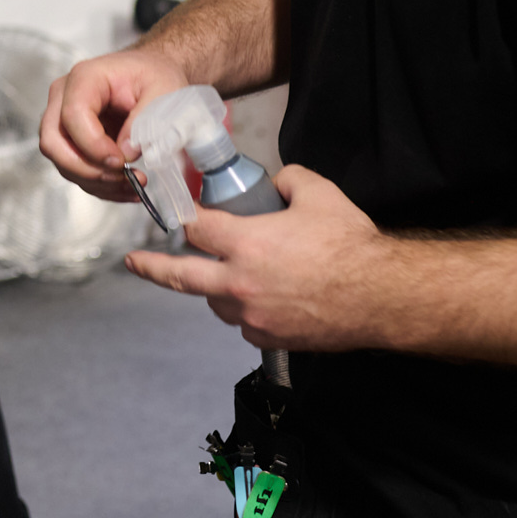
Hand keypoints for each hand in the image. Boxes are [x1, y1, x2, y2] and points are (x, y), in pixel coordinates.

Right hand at [38, 48, 189, 202]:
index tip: (121, 161)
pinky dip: (100, 185)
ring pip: (62, 161)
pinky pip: (75, 170)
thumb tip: (126, 152)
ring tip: (133, 184)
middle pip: (53, 142)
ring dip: (96, 182)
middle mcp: (64, 98)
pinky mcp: (71, 140)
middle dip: (86, 169)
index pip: (72, 115)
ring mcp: (63, 120)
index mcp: (85, 78)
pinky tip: (126, 187)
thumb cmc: (153, 75)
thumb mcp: (164, 89)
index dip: (93, 145)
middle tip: (121, 177)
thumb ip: (147, 119)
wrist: (151, 74)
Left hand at [124, 166, 393, 351]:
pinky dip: (244, 310)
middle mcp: (240, 283)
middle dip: (151, 267)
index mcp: (246, 244)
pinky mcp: (269, 338)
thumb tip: (276, 181)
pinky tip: (259, 298)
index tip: (171, 214)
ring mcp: (252, 315)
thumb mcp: (319, 194)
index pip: (195, 228)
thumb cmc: (352, 246)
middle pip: (180, 276)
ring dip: (213, 287)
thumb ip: (288, 179)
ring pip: (215, 301)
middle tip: (134, 262)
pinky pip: (243, 323)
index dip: (183, 217)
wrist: (383, 297)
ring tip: (224, 275)